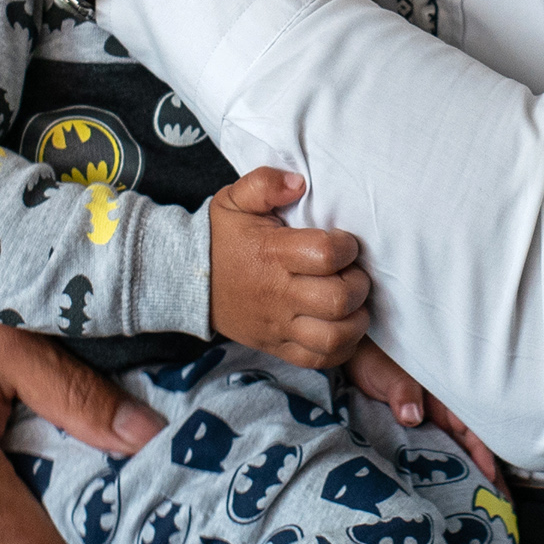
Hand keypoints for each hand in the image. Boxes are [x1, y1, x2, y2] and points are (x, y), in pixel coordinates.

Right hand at [208, 166, 369, 367]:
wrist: (185, 280)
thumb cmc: (220, 237)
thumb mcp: (234, 198)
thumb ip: (265, 183)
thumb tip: (298, 183)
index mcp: (271, 254)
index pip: (326, 255)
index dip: (347, 246)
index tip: (343, 242)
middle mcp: (276, 294)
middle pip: (337, 300)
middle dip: (357, 284)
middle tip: (350, 273)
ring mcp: (277, 326)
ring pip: (334, 337)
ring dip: (355, 320)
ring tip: (350, 303)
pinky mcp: (276, 347)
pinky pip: (319, 360)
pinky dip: (341, 348)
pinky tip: (340, 326)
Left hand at [351, 343, 502, 485]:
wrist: (350, 356)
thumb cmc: (372, 358)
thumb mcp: (387, 372)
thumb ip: (402, 391)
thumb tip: (413, 415)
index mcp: (441, 395)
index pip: (470, 426)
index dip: (482, 451)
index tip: (490, 475)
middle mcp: (437, 411)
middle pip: (466, 443)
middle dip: (482, 470)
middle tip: (495, 500)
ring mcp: (425, 421)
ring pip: (452, 450)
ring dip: (464, 472)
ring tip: (475, 501)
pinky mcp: (408, 430)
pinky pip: (431, 451)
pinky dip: (440, 468)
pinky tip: (444, 488)